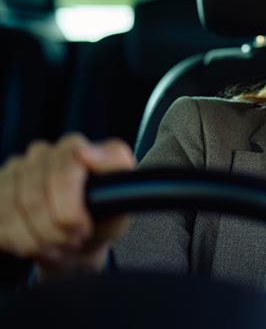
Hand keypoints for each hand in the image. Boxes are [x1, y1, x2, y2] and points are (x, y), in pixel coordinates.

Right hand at [0, 134, 135, 278]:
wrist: (78, 241)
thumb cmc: (104, 216)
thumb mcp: (127, 196)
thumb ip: (116, 166)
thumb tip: (85, 152)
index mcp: (74, 147)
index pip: (63, 168)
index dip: (69, 207)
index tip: (82, 228)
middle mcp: (42, 153)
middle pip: (34, 196)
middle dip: (54, 229)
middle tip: (72, 240)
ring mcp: (15, 171)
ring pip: (12, 210)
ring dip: (35, 239)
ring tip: (56, 245)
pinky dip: (16, 240)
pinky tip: (34, 245)